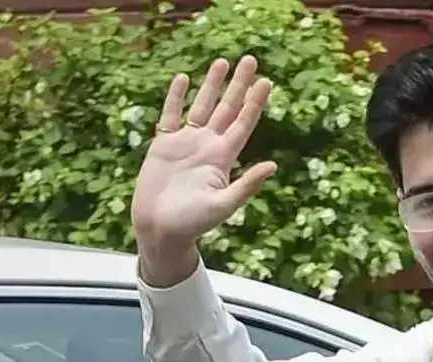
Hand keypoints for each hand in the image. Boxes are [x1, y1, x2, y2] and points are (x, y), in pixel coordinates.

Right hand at [131, 55, 276, 282]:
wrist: (160, 230)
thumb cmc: (193, 223)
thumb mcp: (224, 205)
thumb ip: (247, 185)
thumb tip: (272, 166)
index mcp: (223, 157)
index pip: (244, 123)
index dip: (254, 102)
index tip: (266, 81)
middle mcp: (208, 146)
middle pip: (227, 108)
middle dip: (238, 84)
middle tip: (250, 59)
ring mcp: (186, 143)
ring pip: (201, 106)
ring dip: (212, 85)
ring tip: (222, 62)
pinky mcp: (163, 145)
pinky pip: (170, 115)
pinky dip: (175, 97)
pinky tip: (182, 80)